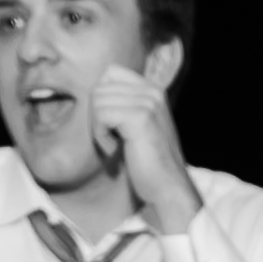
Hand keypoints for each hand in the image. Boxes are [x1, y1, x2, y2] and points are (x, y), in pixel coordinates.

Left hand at [90, 64, 201, 233]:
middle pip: (99, 87)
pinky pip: (101, 116)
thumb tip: (94, 92)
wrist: (168, 188)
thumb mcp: (137, 126)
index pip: (109, 73)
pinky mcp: (141, 118)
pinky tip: (115, 151)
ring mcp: (148, 102)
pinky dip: (101, 137)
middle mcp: (152, 91)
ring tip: (116, 147)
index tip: (113, 126)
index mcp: (152, 90)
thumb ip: (123, 105)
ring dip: (98, 129)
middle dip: (97, 117)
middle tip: (113, 140)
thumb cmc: (148, 164)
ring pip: (97, 100)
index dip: (101, 99)